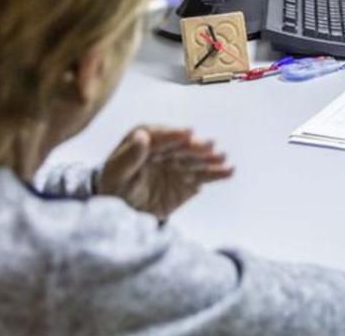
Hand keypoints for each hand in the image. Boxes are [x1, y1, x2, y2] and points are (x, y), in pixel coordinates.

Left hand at [97, 126, 233, 219]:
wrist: (123, 210)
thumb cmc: (115, 187)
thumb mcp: (116, 174)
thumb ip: (128, 157)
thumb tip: (142, 136)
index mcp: (145, 138)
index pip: (162, 136)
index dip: (175, 135)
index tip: (189, 132)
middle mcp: (165, 147)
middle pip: (183, 147)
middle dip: (197, 146)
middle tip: (211, 146)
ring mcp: (179, 163)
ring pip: (196, 159)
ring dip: (210, 158)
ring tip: (223, 159)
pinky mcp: (188, 179)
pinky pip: (204, 176)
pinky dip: (216, 174)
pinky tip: (229, 171)